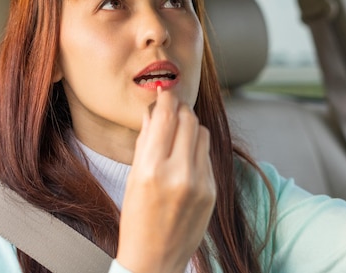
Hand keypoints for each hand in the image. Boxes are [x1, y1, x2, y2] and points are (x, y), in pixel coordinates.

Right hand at [117, 87, 215, 272]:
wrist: (155, 260)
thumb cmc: (136, 219)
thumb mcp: (133, 178)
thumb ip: (146, 142)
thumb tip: (155, 111)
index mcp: (151, 169)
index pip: (166, 117)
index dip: (166, 98)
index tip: (164, 90)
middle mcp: (178, 173)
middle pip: (188, 119)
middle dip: (179, 109)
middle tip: (171, 108)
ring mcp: (199, 182)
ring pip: (202, 132)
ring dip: (190, 126)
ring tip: (178, 133)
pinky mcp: (212, 191)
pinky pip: (207, 154)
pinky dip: (197, 148)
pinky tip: (186, 156)